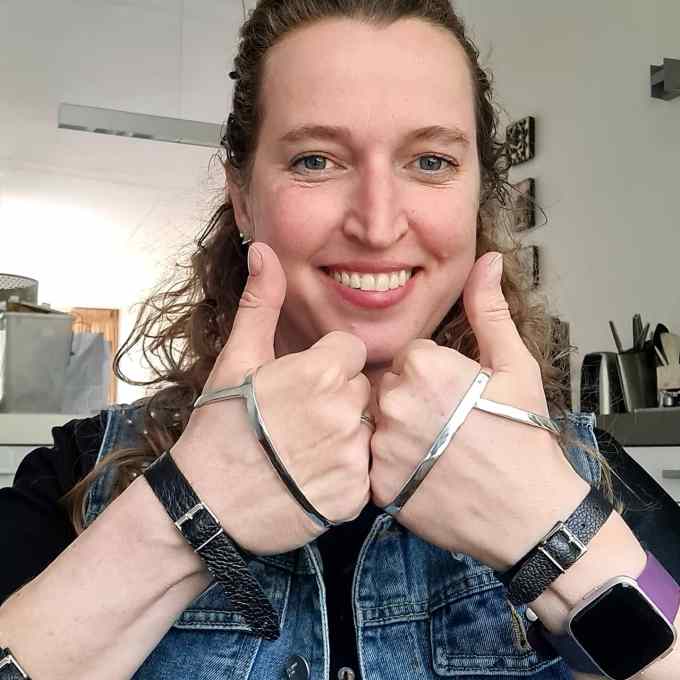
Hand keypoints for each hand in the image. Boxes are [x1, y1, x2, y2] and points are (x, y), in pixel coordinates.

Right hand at [171, 242, 371, 554]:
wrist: (205, 502)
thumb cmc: (220, 426)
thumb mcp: (236, 359)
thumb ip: (261, 304)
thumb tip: (263, 250)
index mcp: (321, 372)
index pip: (350, 351)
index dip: (325, 365)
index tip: (300, 384)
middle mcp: (345, 412)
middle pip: (361, 389)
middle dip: (336, 398)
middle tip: (297, 419)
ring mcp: (352, 458)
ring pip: (366, 430)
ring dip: (343, 437)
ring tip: (303, 450)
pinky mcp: (354, 497)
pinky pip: (364, 472)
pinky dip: (343, 476)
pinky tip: (310, 478)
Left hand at [368, 252, 589, 570]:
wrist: (532, 515)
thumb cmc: (525, 437)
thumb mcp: (515, 366)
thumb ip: (489, 311)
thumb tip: (488, 260)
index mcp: (423, 367)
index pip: (408, 356)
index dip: (434, 376)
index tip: (457, 398)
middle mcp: (393, 402)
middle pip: (389, 386)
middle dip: (413, 400)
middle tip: (448, 426)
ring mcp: (382, 446)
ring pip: (377, 423)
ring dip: (400, 432)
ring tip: (437, 451)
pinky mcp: (377, 485)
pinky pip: (373, 461)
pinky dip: (393, 466)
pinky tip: (424, 473)